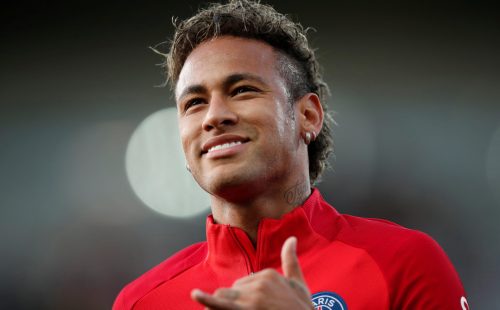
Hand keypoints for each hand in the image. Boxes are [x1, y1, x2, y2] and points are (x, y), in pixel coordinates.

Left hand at [191, 236, 313, 308]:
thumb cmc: (302, 309)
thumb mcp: (299, 284)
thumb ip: (290, 260)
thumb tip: (291, 238)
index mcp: (269, 274)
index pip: (244, 283)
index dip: (247, 299)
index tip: (261, 309)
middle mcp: (259, 283)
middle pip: (231, 291)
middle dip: (234, 303)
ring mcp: (252, 299)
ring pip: (224, 298)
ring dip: (223, 308)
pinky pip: (220, 303)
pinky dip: (206, 299)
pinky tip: (195, 295)